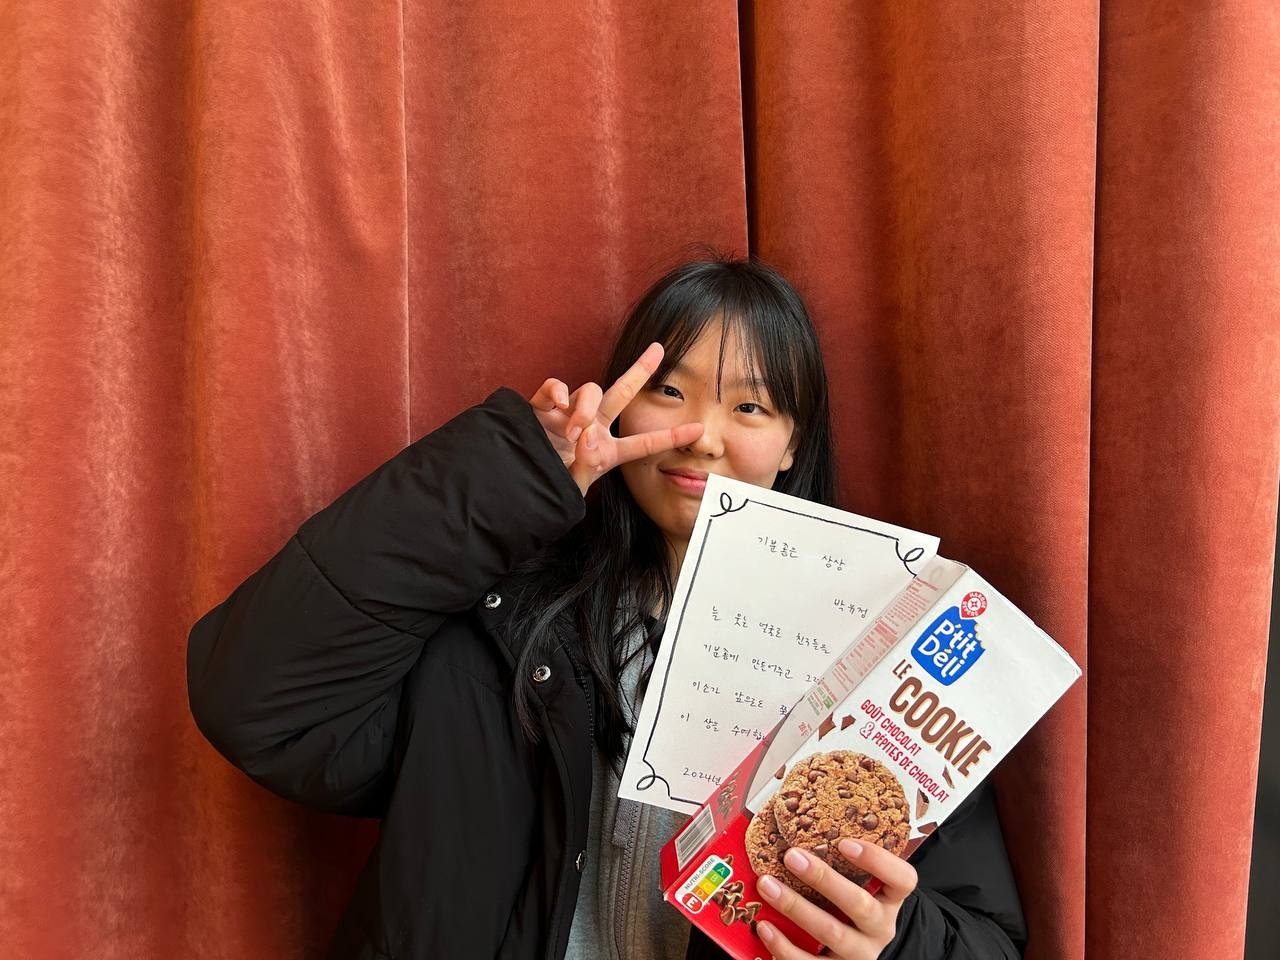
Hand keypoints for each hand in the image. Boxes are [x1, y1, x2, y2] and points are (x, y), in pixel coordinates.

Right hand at [528, 342, 703, 496]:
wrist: (515, 487)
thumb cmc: (548, 491)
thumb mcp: (573, 488)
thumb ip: (586, 464)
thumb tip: (589, 434)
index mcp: (606, 452)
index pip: (643, 444)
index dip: (669, 437)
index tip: (698, 429)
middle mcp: (591, 427)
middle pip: (621, 394)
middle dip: (640, 370)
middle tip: (659, 349)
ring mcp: (567, 415)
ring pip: (590, 391)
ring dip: (586, 407)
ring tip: (575, 431)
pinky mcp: (542, 409)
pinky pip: (555, 386)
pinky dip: (558, 390)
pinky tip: (558, 404)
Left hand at [753, 839, 917, 958]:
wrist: (870, 952)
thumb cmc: (857, 906)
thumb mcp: (864, 886)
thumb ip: (846, 862)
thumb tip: (801, 814)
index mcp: (891, 900)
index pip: (902, 879)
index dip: (877, 860)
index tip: (846, 842)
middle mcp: (880, 928)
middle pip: (859, 905)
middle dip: (824, 880)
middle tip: (792, 856)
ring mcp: (861, 954)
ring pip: (832, 934)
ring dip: (796, 908)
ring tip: (767, 885)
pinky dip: (785, 948)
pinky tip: (765, 928)